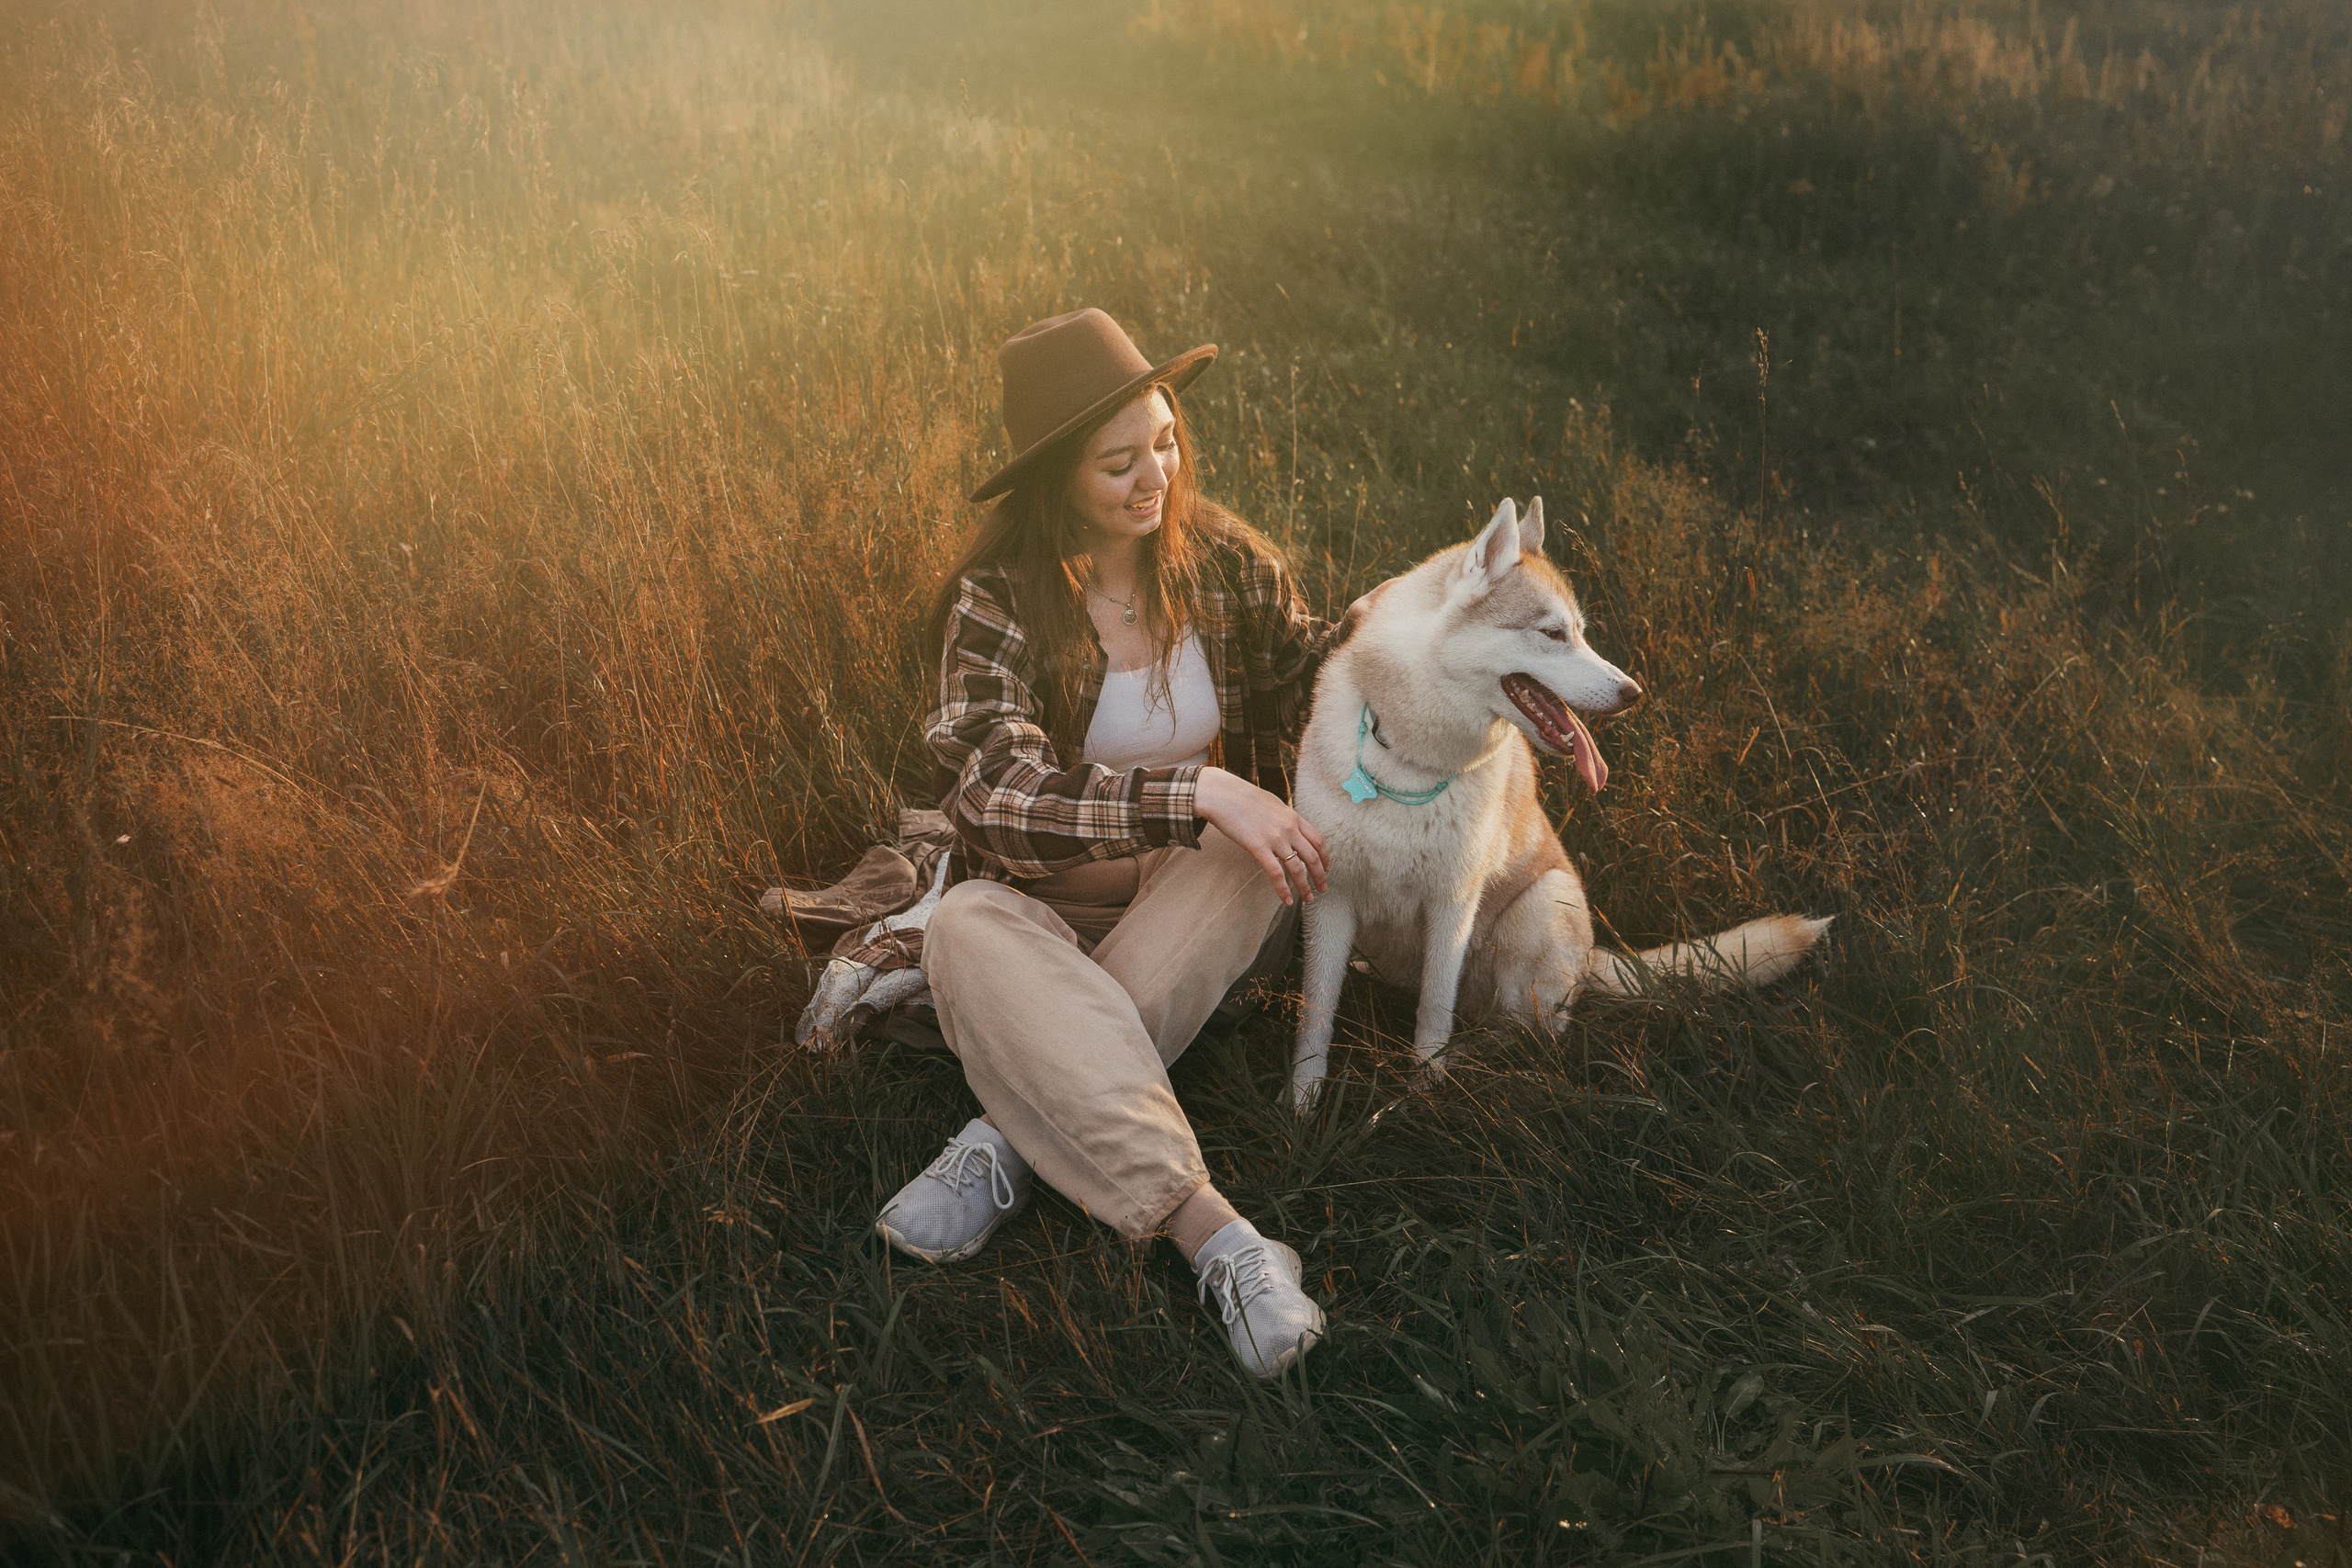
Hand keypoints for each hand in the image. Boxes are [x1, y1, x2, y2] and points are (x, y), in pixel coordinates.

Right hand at [1194, 767, 1327, 905]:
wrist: (1223, 794)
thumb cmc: (1243, 796)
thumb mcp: (1272, 804)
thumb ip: (1283, 818)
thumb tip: (1288, 828)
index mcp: (1293, 817)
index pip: (1318, 840)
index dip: (1325, 857)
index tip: (1326, 868)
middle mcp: (1289, 828)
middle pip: (1313, 857)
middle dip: (1320, 876)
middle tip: (1322, 888)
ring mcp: (1275, 838)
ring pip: (1298, 868)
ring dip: (1305, 886)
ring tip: (1308, 898)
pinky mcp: (1258, 847)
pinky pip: (1276, 873)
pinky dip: (1283, 890)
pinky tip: (1286, 900)